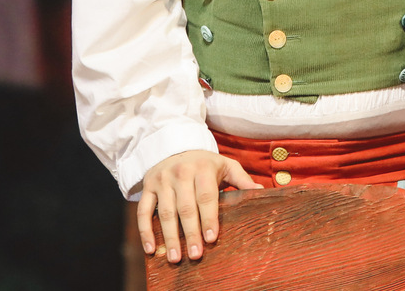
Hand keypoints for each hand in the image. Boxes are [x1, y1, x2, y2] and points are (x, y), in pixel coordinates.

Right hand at [137, 149, 261, 262]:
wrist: (174, 146)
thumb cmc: (204, 162)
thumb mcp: (225, 164)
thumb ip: (242, 179)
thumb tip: (261, 193)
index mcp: (202, 169)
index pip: (206, 196)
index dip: (209, 218)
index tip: (212, 238)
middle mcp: (180, 173)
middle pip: (185, 207)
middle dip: (190, 233)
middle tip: (196, 255)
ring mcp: (162, 180)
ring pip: (164, 212)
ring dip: (169, 237)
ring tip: (175, 258)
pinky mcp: (147, 187)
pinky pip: (143, 211)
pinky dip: (145, 231)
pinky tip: (151, 249)